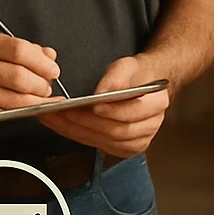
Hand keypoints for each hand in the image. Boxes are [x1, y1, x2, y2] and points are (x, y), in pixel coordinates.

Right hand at [0, 31, 62, 121]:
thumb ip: (28, 51)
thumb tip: (49, 57)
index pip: (19, 50)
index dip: (42, 63)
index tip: (53, 70)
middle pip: (19, 76)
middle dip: (41, 84)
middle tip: (47, 87)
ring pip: (16, 99)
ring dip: (36, 101)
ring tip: (40, 98)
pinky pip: (6, 114)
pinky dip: (23, 113)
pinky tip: (28, 109)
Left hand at [40, 56, 168, 157]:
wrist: (143, 85)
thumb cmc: (135, 75)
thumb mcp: (127, 66)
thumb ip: (116, 77)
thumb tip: (101, 93)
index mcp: (157, 103)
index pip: (133, 113)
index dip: (112, 112)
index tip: (93, 106)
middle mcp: (151, 125)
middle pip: (116, 131)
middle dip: (86, 122)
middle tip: (63, 112)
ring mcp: (139, 140)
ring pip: (105, 141)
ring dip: (77, 131)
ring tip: (55, 118)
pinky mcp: (124, 148)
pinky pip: (99, 146)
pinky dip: (78, 136)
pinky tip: (64, 126)